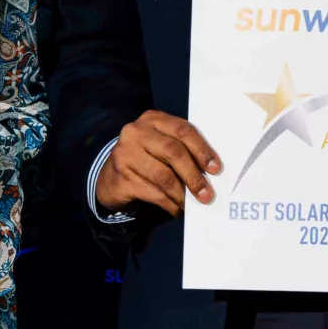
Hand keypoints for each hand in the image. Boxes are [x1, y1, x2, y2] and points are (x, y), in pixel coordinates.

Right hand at [94, 110, 221, 216]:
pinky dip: (170, 204)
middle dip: (194, 175)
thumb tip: (210, 172)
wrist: (111, 176)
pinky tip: (177, 209)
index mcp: (152, 119)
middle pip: (173, 152)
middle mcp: (136, 132)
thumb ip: (181, 149)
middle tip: (207, 194)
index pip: (182, 130)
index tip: (216, 169)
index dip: (202, 149)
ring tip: (193, 204)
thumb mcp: (160, 144)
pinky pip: (153, 193)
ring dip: (182, 194)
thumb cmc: (146, 158)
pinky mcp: (120, 178)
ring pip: (163, 176)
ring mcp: (125, 154)